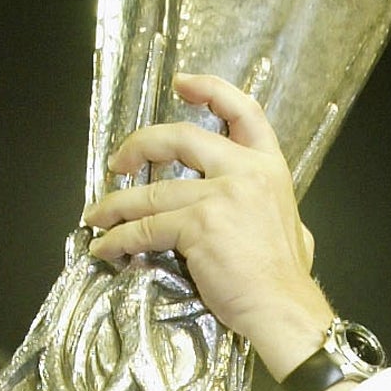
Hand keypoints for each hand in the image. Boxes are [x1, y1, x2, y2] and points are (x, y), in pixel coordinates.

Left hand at [83, 73, 326, 379]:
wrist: (283, 308)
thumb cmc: (284, 277)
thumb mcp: (292, 224)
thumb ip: (268, 207)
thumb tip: (261, 211)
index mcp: (269, 167)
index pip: (243, 111)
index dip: (210, 90)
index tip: (181, 83)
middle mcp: (244, 173)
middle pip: (181, 137)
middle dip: (141, 145)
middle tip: (118, 162)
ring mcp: (220, 197)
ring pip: (153, 190)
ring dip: (116, 204)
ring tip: (97, 216)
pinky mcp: (197, 227)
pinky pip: (146, 227)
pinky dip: (119, 238)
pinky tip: (106, 247)